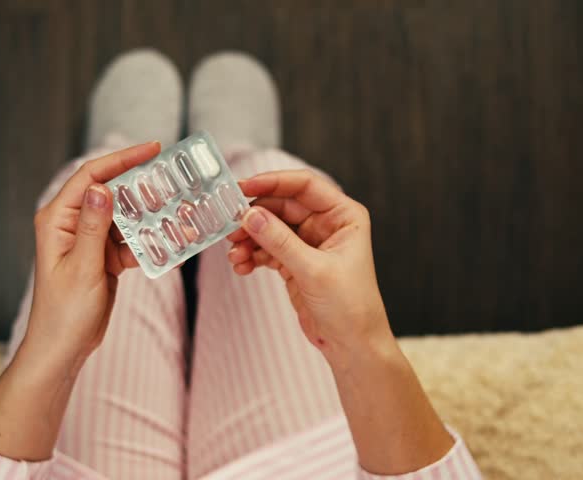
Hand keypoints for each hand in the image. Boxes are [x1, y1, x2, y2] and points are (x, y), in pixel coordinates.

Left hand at [22, 142, 160, 367]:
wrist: (63, 348)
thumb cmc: (63, 312)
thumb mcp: (82, 267)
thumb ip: (93, 226)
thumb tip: (102, 188)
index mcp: (57, 219)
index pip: (91, 176)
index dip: (122, 159)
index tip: (154, 149)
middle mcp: (72, 224)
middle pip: (112, 193)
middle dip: (144, 189)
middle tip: (174, 185)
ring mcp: (89, 241)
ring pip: (126, 219)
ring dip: (151, 219)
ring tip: (180, 216)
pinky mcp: (103, 257)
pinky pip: (130, 243)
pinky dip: (149, 244)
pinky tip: (172, 246)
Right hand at [227, 169, 391, 363]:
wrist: (352, 345)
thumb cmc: (350, 307)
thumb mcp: (314, 270)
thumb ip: (280, 241)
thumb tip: (250, 216)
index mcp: (343, 216)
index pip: (305, 186)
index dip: (273, 182)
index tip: (244, 187)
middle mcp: (326, 224)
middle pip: (281, 206)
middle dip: (254, 216)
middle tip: (230, 225)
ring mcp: (308, 243)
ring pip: (270, 228)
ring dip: (249, 239)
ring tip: (234, 254)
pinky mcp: (294, 262)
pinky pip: (266, 249)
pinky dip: (251, 255)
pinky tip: (241, 266)